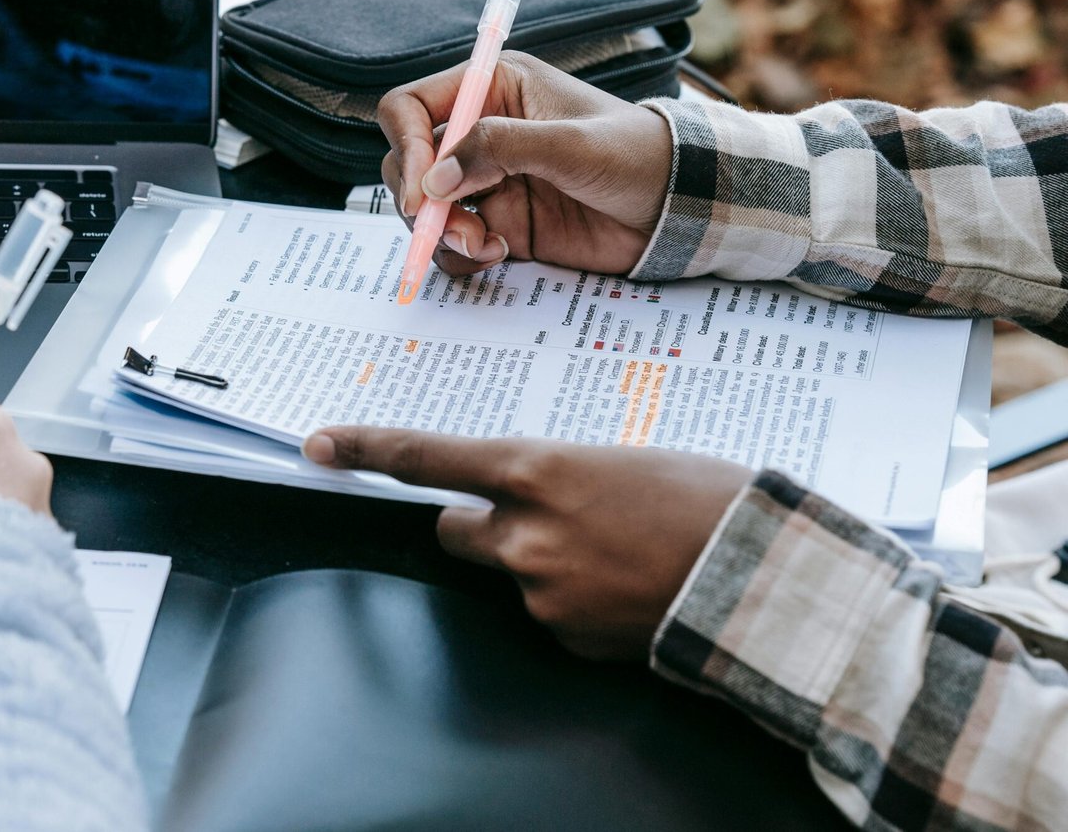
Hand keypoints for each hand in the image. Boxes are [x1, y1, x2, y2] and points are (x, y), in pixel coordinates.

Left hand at [304, 427, 751, 659]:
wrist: (764, 578)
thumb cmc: (706, 498)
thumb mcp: (621, 459)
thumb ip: (556, 474)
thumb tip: (533, 490)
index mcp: (537, 469)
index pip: (427, 457)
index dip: (366, 449)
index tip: (320, 446)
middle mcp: (524, 535)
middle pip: (455, 530)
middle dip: (481, 524)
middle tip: (539, 517)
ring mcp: (540, 593)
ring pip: (509, 574)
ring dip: (540, 564)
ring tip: (616, 555)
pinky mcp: (565, 639)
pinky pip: (548, 616)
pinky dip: (574, 605)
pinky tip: (624, 591)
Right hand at [378, 51, 672, 278]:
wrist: (678, 210)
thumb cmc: (636, 155)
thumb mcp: (571, 145)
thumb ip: (500, 149)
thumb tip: (435, 179)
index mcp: (494, 89)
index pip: (413, 107)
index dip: (408, 145)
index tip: (422, 191)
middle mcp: (481, 133)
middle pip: (409, 162)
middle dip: (422, 200)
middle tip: (454, 227)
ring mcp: (487, 182)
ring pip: (425, 209)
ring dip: (442, 232)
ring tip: (486, 245)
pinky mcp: (499, 224)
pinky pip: (452, 244)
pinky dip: (461, 256)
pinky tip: (500, 253)